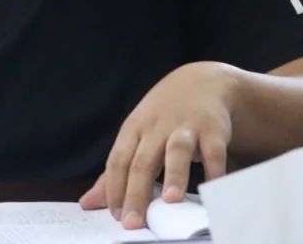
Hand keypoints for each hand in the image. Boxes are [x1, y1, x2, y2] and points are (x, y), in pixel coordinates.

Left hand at [79, 62, 237, 228]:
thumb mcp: (136, 135)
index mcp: (135, 128)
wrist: (202, 82)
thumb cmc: (163, 115)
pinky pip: (214, 152)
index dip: (114, 187)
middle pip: (143, 161)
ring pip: (177, 151)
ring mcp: (186, 126)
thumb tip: (88, 202)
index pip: (118, 159)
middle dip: (136, 192)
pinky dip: (214, 172)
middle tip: (133, 221)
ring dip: (174, 175)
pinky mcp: (213, 129)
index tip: (115, 214)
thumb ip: (115, 171)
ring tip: (170, 200)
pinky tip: (211, 191)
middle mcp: (157, 126)